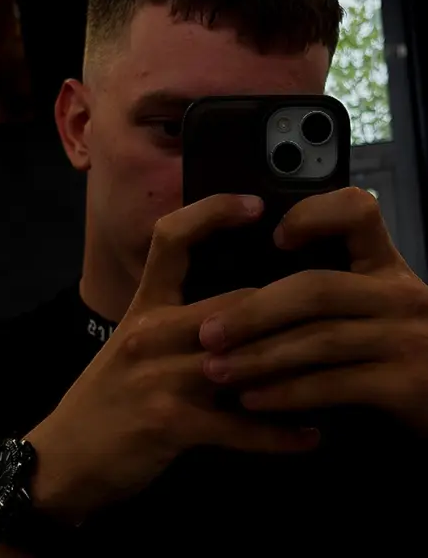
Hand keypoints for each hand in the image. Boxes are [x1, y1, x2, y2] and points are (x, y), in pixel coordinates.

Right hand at [25, 194, 316, 524]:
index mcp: (145, 306)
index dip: (211, 212)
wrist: (64, 457)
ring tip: (335, 371)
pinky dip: (278, 435)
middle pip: (234, 303)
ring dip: (294, 371)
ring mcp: (161, 377)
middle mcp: (153, 331)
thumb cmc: (105, 396)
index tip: (254, 204)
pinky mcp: (170, 423)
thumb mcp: (133, 344)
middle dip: (287, 311)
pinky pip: (239, 428)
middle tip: (332, 312)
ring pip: (246, 360)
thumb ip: (177, 321)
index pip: (172, 239)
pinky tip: (309, 438)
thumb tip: (240, 309)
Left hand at [200, 187, 427, 435]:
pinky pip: (333, 385)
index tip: (276, 237)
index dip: (315, 214)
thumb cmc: (401, 347)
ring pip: (319, 339)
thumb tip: (256, 293)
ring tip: (216, 370)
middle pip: (316, 289)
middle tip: (207, 331)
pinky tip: (253, 400)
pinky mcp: (406, 384)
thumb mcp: (377, 308)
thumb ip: (335, 292)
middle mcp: (398, 294)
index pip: (359, 213)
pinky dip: (287, 393)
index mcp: (386, 266)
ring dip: (259, 357)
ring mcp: (405, 338)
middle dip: (254, 311)